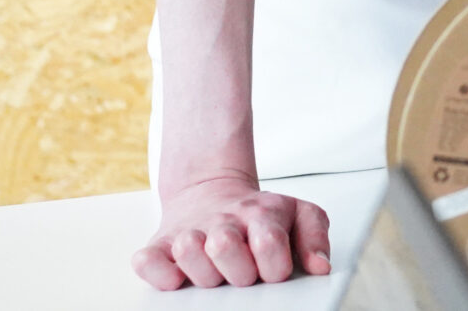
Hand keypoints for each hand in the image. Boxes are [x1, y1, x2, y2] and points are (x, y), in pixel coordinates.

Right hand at [131, 171, 329, 289]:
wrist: (209, 192)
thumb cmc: (257, 215)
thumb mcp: (297, 214)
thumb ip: (315, 238)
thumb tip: (320, 267)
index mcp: (260, 215)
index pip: (269, 244)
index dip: (274, 267)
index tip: (274, 271)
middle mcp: (222, 222)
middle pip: (225, 249)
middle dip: (238, 272)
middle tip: (242, 270)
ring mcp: (187, 233)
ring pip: (188, 252)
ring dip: (202, 271)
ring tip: (214, 268)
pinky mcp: (157, 246)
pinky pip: (147, 263)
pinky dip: (159, 273)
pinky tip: (177, 274)